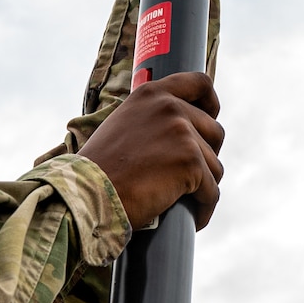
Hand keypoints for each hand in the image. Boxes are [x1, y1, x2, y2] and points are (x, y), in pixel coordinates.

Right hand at [80, 72, 224, 229]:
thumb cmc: (99, 170)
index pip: (199, 83)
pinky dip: (204, 209)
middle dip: (207, 158)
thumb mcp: (123, 126)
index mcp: (152, 94)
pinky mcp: (191, 162)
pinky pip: (212, 191)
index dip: (211, 103)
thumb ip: (150, 120)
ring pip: (215, 166)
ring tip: (186, 203)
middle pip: (214, 132)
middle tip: (190, 179)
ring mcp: (183, 133)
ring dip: (204, 187)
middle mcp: (170, 107)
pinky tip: (193, 219)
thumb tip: (178, 133)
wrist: (88, 193)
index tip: (211, 118)